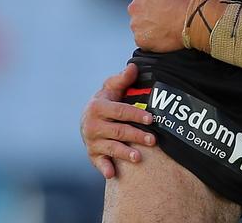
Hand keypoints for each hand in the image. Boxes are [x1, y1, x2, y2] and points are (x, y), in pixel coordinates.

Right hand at [80, 64, 156, 178]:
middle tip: (153, 140)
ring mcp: (92, 141)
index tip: (151, 119)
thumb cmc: (106, 101)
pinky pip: (98, 162)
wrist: (88, 119)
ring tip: (139, 157)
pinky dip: (104, 168)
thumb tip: (133, 67)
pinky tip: (112, 174)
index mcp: (98, 107)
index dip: (136, 114)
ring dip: (124, 153)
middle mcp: (92, 125)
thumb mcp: (112, 88)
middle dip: (136, 135)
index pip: (120, 111)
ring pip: (111, 147)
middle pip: (118, 131)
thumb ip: (123, 79)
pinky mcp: (92, 154)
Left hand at [129, 0, 200, 51]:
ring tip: (168, 25)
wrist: (194, 19)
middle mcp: (134, 7)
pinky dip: (152, 38)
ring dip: (151, 25)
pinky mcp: (142, 39)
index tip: (168, 1)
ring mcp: (137, 25)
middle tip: (168, 13)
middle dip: (152, 11)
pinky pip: (145, 39)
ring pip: (142, 25)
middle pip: (141, 10)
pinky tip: (165, 34)